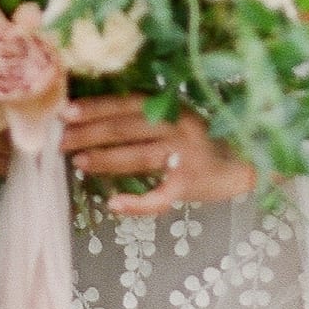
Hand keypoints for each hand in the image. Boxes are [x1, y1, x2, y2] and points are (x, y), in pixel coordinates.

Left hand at [63, 96, 254, 215]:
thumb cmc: (204, 141)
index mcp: (169, 107)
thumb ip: (147, 119)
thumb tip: (100, 123)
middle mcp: (175, 125)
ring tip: (78, 163)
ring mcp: (184, 154)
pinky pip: (158, 196)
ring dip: (104, 160)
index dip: (94, 107)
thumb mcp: (178, 120)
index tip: (65, 111)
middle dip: (88, 134)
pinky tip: (114, 205)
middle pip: (124, 128)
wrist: (249, 161)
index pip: (125, 103)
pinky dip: (136, 202)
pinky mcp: (191, 183)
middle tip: (59, 141)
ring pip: (136, 156)